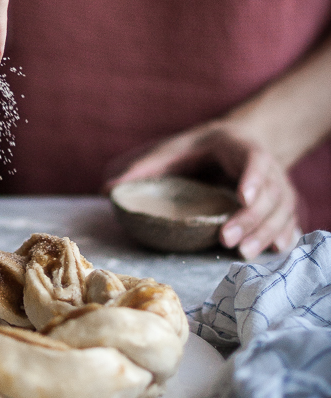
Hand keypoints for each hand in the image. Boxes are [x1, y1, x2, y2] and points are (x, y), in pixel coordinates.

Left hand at [103, 121, 300, 258]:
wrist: (236, 144)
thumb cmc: (200, 149)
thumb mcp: (173, 149)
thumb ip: (145, 167)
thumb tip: (107, 188)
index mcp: (239, 147)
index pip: (254, 160)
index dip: (253, 178)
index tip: (242, 196)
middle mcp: (265, 167)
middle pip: (271, 193)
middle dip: (251, 218)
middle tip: (228, 240)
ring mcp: (277, 187)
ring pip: (281, 210)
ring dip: (265, 233)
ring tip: (244, 253)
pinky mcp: (281, 205)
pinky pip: (289, 221)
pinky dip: (284, 235)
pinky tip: (275, 250)